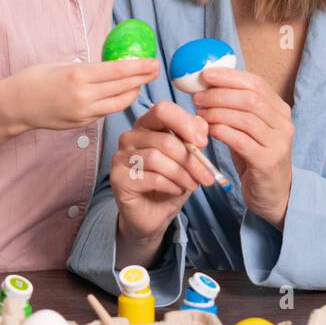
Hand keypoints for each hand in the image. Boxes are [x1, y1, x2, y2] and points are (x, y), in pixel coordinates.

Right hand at [1, 57, 158, 132]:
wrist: (15, 106)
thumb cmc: (34, 79)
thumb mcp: (61, 65)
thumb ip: (86, 67)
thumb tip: (110, 63)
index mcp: (79, 75)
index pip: (118, 71)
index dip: (139, 67)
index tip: (153, 61)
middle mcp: (84, 96)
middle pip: (123, 87)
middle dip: (143, 78)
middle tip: (156, 69)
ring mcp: (83, 113)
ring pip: (118, 104)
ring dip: (133, 92)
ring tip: (141, 82)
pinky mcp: (81, 124)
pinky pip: (105, 111)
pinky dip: (116, 102)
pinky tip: (121, 93)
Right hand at [111, 101, 217, 242]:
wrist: (153, 214)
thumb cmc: (170, 182)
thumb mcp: (188, 158)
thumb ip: (193, 138)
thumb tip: (202, 125)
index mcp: (147, 125)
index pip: (163, 110)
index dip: (185, 123)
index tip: (203, 143)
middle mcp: (130, 136)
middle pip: (165, 139)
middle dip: (191, 159)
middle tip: (206, 175)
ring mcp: (121, 157)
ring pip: (157, 159)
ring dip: (182, 174)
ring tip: (192, 184)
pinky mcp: (118, 178)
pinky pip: (151, 178)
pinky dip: (171, 185)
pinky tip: (177, 190)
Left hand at [193, 66, 293, 227]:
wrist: (273, 195)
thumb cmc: (255, 157)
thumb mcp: (249, 129)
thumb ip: (236, 108)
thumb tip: (207, 85)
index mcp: (280, 110)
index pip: (256, 83)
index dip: (229, 76)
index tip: (206, 75)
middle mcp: (284, 123)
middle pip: (250, 98)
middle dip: (219, 95)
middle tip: (198, 98)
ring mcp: (279, 143)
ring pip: (245, 118)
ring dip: (217, 113)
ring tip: (199, 115)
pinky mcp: (268, 161)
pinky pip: (240, 140)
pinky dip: (221, 132)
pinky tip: (208, 131)